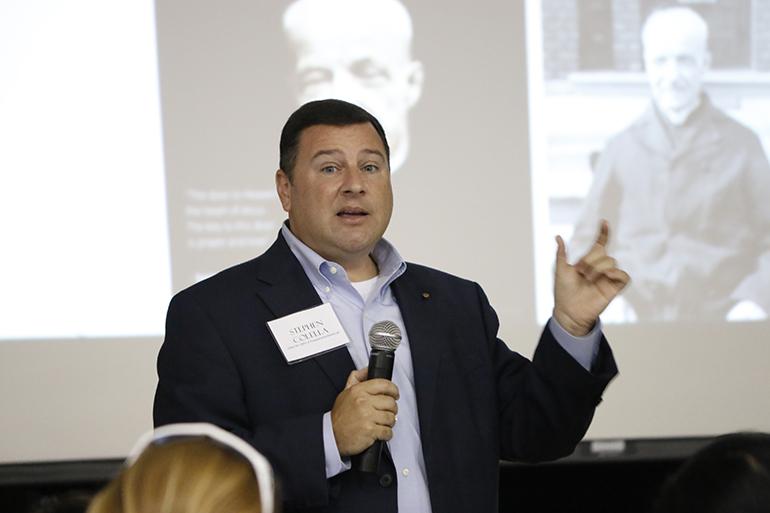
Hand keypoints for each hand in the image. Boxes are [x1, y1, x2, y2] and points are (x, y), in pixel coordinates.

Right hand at [330, 367, 399, 456]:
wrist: (332, 435)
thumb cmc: (340, 416)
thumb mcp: (345, 393)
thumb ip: (356, 378)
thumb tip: (367, 369)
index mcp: (358, 391)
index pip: (384, 384)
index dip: (393, 389)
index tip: (395, 394)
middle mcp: (363, 402)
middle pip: (390, 402)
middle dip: (392, 409)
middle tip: (387, 412)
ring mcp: (367, 416)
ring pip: (391, 417)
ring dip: (390, 422)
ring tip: (382, 423)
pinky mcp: (370, 431)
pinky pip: (388, 431)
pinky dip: (386, 434)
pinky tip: (380, 432)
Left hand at [553, 220, 629, 335]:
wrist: (569, 310)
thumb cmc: (564, 292)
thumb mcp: (560, 270)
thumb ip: (562, 254)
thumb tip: (558, 236)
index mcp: (588, 261)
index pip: (599, 244)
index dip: (603, 233)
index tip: (603, 222)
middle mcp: (600, 268)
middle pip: (603, 252)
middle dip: (590, 260)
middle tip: (581, 273)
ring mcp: (608, 277)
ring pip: (611, 262)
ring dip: (599, 268)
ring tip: (588, 279)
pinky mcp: (615, 287)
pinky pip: (624, 276)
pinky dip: (617, 273)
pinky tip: (607, 275)